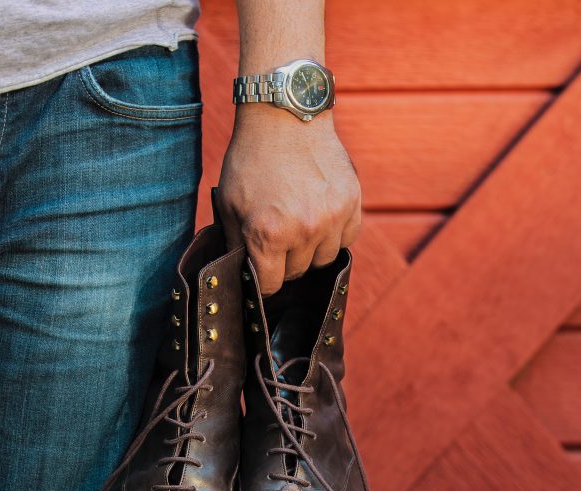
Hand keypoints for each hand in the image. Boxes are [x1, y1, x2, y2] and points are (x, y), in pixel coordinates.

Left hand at [215, 104, 361, 295]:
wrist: (285, 117)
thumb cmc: (251, 160)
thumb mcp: (229, 204)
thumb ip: (236, 245)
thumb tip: (242, 275)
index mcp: (268, 234)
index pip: (270, 284)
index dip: (262, 281)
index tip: (260, 271)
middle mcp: (304, 229)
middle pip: (297, 272)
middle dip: (284, 262)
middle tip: (276, 240)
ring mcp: (332, 217)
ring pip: (324, 259)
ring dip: (310, 250)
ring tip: (298, 226)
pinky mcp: (352, 202)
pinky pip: (347, 238)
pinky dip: (334, 234)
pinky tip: (319, 217)